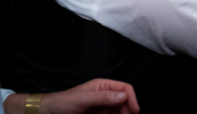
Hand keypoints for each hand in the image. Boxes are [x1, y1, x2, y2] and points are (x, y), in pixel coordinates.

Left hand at [10, 79, 139, 113]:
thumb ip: (104, 97)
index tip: (134, 110)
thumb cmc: (62, 103)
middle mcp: (104, 96)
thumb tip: (124, 96)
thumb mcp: (83, 99)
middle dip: (128, 109)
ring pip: (119, 111)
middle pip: (124, 101)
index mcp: (102, 86)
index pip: (124, 89)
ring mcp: (101, 107)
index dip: (131, 98)